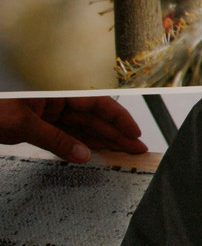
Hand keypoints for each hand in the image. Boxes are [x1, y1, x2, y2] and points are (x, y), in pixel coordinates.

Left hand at [0, 97, 146, 161]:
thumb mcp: (22, 124)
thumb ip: (56, 140)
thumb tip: (82, 153)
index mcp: (55, 92)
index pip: (96, 105)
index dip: (119, 120)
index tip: (134, 133)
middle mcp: (53, 100)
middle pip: (93, 117)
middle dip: (116, 134)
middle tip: (135, 149)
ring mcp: (46, 112)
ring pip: (82, 128)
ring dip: (102, 141)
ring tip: (122, 152)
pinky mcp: (37, 124)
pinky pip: (66, 135)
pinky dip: (81, 144)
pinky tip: (94, 152)